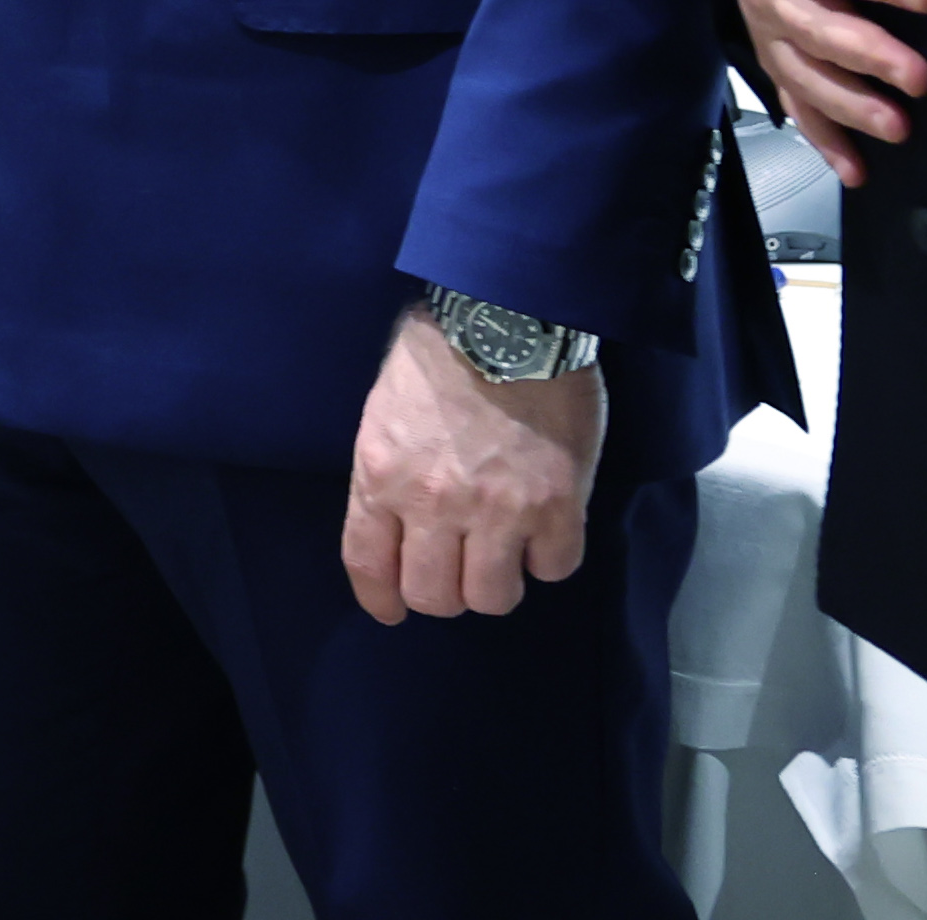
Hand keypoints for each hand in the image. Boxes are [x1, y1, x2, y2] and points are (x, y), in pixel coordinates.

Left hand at [342, 307, 600, 620]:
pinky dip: (549, 557)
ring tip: (504, 551)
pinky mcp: (559, 507)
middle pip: (434, 597)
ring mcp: (499, 510)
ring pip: (493, 597)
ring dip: (498, 581)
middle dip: (445, 592)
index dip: (381, 598)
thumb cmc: (439, 352)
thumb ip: (387, 471)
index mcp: (380, 475)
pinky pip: (554, 569)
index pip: (367, 562)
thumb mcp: (384, 411)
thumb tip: (397, 520)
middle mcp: (433, 503)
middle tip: (460, 568)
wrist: (509, 316)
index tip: (392, 609)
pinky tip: (545, 529)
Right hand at [714, 0, 926, 185]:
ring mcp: (767, 27)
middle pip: (813, 28)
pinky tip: (857, 170)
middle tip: (920, 77)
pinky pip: (793, 101)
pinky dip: (822, 138)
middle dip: (866, 55)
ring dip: (849, 105)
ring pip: (804, 73)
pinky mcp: (775, 53)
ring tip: (899, 128)